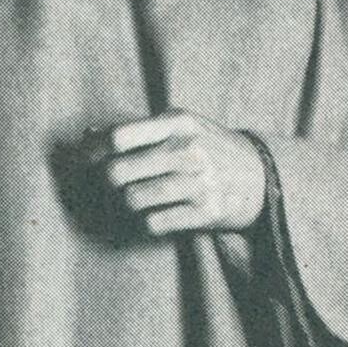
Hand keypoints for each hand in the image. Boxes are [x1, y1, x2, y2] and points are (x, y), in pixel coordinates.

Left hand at [98, 113, 267, 238]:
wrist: (261, 175)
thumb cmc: (208, 147)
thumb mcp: (180, 127)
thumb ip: (137, 130)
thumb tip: (86, 136)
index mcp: (178, 122)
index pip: (119, 137)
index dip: (93, 152)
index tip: (86, 161)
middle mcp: (188, 150)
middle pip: (117, 173)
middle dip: (108, 181)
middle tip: (115, 183)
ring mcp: (199, 182)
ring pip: (132, 200)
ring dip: (127, 203)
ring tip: (137, 198)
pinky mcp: (206, 212)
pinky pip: (153, 223)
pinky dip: (147, 221)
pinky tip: (157, 213)